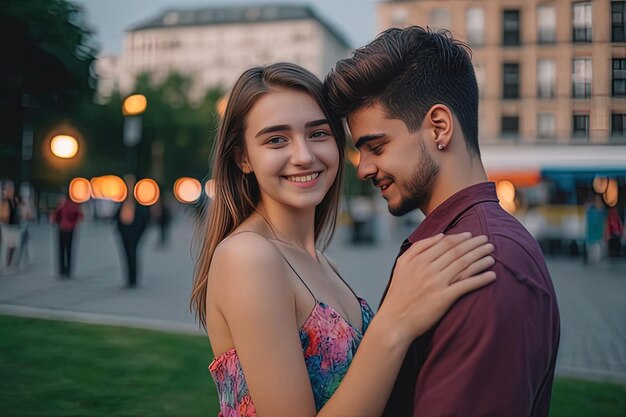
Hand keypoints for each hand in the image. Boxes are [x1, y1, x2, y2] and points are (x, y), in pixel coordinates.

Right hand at [378, 233, 495, 343]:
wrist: (394, 321)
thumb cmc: (399, 293)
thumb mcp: (401, 265)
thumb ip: (418, 248)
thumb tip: (440, 236)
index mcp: (418, 259)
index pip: (444, 243)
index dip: (461, 238)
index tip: (472, 235)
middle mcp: (427, 268)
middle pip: (456, 252)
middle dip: (474, 244)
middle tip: (488, 240)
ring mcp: (436, 283)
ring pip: (463, 265)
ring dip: (480, 258)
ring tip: (492, 255)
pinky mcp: (443, 298)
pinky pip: (466, 285)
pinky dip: (480, 279)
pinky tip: (492, 275)